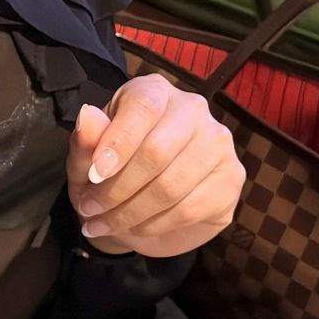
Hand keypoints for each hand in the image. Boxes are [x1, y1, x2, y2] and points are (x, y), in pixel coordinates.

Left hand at [66, 74, 245, 257]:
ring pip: (171, 185)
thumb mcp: (87, 159)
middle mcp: (193, 109)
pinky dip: (153, 224)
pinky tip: (135, 227)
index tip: (93, 175)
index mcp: (156, 91)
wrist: (140, 208)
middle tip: (89, 208)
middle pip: (157, 150)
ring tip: (104, 224)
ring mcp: (218, 143)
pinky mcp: (231, 178)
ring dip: (130, 212)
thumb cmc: (111, 172)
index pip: (144, 106)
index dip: (117, 142)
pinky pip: (189, 209)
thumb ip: (86, 141)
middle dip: (117, 188)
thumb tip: (88, 115)